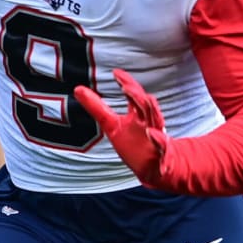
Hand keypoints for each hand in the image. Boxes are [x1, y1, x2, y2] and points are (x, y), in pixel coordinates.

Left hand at [74, 69, 172, 185]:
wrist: (155, 169)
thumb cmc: (134, 144)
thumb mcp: (111, 125)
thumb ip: (97, 107)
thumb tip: (78, 89)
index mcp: (138, 115)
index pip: (134, 95)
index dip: (127, 83)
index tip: (116, 73)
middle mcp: (149, 123)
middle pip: (146, 105)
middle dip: (137, 96)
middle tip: (126, 87)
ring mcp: (157, 138)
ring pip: (157, 122)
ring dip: (152, 112)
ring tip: (145, 101)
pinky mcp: (162, 156)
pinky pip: (164, 148)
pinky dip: (160, 142)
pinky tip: (154, 135)